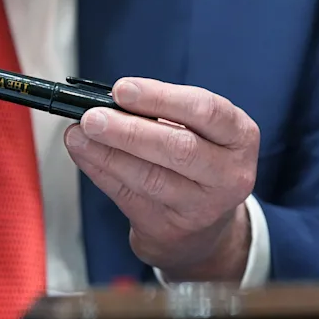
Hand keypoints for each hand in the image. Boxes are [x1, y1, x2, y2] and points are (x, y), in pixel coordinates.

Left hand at [63, 78, 259, 282]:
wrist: (202, 229)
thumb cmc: (194, 164)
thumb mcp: (195, 132)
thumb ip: (156, 114)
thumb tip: (103, 101)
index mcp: (240, 136)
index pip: (205, 111)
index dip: (161, 98)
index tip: (122, 89)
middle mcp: (229, 174)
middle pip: (178, 149)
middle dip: (128, 130)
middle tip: (92, 117)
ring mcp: (202, 207)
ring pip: (150, 178)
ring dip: (107, 153)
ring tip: (78, 135)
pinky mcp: (170, 229)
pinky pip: (129, 196)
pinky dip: (101, 172)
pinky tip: (84, 155)